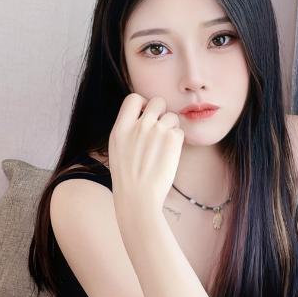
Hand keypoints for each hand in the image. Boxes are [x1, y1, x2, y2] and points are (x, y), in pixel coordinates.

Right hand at [108, 93, 183, 212]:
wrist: (138, 198)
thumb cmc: (127, 178)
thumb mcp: (117, 150)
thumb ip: (127, 130)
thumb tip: (141, 117)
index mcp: (121, 128)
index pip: (133, 98)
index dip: (142, 104)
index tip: (145, 115)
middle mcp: (139, 125)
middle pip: (157, 102)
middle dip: (161, 112)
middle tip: (160, 129)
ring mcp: (156, 131)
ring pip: (172, 117)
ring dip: (171, 128)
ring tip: (164, 147)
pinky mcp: (172, 140)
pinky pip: (180, 132)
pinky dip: (178, 142)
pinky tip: (169, 155)